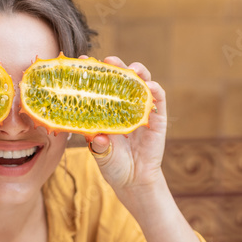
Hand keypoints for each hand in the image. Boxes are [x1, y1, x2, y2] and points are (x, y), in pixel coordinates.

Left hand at [84, 57, 167, 197]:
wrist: (134, 181)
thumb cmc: (114, 165)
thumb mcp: (101, 154)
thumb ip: (99, 145)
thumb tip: (98, 137)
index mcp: (106, 110)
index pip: (100, 86)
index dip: (93, 72)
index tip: (82, 61)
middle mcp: (124, 106)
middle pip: (121, 79)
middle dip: (115, 66)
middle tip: (108, 60)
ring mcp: (141, 110)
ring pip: (141, 83)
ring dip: (138, 72)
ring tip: (131, 69)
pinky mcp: (158, 119)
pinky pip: (159, 99)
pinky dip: (155, 90)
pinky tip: (150, 85)